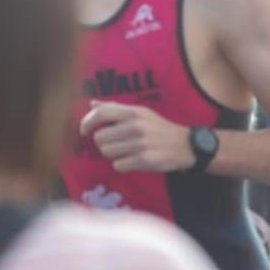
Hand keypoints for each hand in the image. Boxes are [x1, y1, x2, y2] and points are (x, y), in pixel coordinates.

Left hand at [81, 101, 196, 172]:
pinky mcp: (144, 160)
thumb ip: (116, 109)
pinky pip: (118, 165)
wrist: (186, 145)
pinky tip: (134, 160)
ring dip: (114, 154)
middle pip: (100, 138)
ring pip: (107, 152)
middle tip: (117, 143)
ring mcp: (140, 143)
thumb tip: (93, 104)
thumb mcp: (141, 113)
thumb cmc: (159, 128)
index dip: (86, 123)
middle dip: (105, 143)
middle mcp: (136, 126)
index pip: (100, 114)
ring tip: (127, 151)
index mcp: (133, 112)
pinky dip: (123, 165)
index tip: (84, 131)